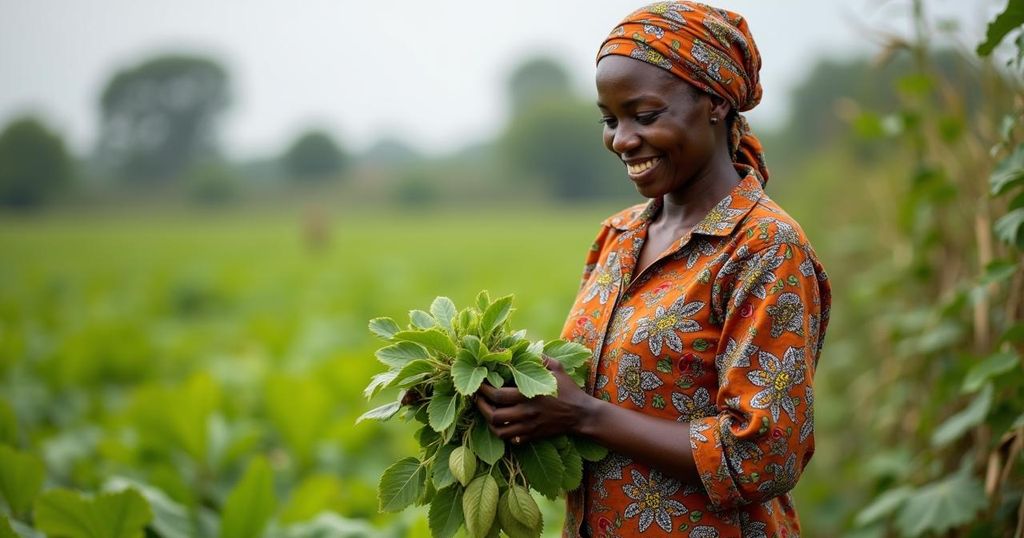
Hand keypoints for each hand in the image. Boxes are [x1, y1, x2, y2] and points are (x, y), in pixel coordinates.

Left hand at [473, 357, 593, 444]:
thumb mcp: (557, 369)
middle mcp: (526, 412)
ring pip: (499, 431)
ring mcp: (528, 426)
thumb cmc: (569, 390)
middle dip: (481, 406)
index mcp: (528, 395)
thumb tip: (526, 348)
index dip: (483, 390)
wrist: (581, 414)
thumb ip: (540, 359)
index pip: (497, 395)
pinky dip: (503, 433)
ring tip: (486, 412)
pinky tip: (501, 424)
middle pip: (493, 415)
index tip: (479, 383)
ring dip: (489, 422)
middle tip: (477, 397)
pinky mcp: (532, 435)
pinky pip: (511, 439)